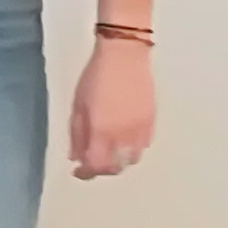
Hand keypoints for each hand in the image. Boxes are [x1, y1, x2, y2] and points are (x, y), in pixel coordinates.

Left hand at [68, 38, 154, 178]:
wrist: (124, 54)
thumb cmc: (97, 75)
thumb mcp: (78, 105)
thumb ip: (76, 135)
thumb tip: (76, 157)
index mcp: (101, 131)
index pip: (95, 166)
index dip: (85, 173)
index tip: (79, 170)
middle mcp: (123, 135)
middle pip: (115, 167)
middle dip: (102, 168)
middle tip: (92, 161)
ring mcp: (140, 129)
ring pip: (132, 158)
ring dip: (119, 160)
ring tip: (109, 150)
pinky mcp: (152, 120)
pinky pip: (144, 144)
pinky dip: (133, 147)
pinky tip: (124, 137)